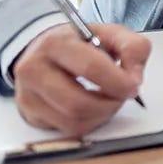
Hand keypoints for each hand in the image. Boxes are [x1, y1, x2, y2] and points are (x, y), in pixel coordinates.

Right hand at [11, 23, 150, 135]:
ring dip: (101, 115)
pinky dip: (89, 122)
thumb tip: (133, 78)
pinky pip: (67, 129)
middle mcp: (35, 69)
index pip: (90, 68)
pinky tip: (93, 108)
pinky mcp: (31, 114)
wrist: (45, 50)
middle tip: (121, 96)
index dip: (118, 82)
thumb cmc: (79, 43)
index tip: (132, 85)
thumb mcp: (110, 33)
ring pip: (73, 120)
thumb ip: (132, 47)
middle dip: (109, 103)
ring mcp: (28, 94)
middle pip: (79, 102)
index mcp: (56, 44)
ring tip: (108, 100)